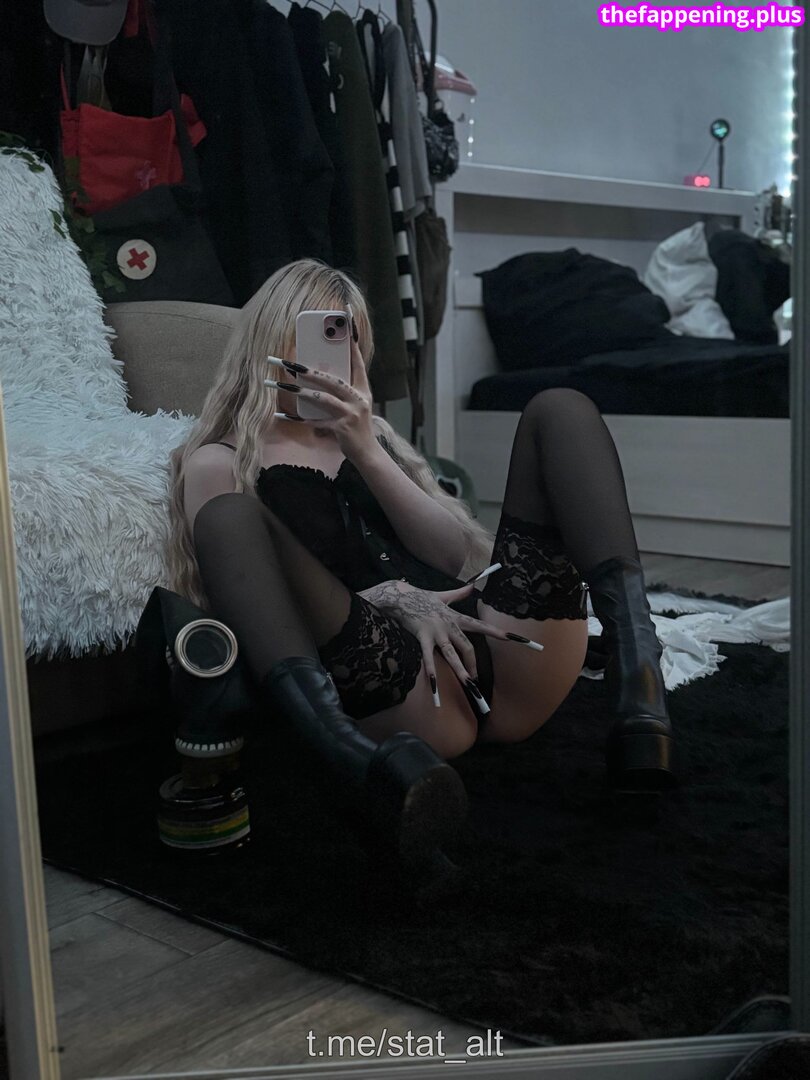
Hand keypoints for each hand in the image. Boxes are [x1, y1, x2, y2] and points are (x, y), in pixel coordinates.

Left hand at [269, 315, 377, 462]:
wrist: (368, 454)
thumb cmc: (357, 427)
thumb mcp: (354, 405)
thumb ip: (341, 391)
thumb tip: (317, 375)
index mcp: (363, 389)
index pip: (357, 360)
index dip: (351, 341)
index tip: (346, 320)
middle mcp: (359, 398)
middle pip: (332, 379)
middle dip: (309, 371)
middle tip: (289, 363)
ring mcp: (351, 413)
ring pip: (323, 398)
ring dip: (300, 392)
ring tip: (282, 386)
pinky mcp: (342, 428)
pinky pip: (316, 421)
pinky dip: (299, 419)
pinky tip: (282, 416)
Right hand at [358, 579, 519, 702]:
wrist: (399, 596)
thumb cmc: (420, 597)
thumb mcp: (442, 595)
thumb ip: (459, 593)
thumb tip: (473, 585)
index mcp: (455, 617)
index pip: (481, 626)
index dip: (498, 633)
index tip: (514, 639)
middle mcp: (448, 625)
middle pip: (467, 647)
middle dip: (473, 664)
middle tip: (476, 681)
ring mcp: (435, 631)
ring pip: (452, 654)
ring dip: (461, 671)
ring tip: (470, 685)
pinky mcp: (421, 636)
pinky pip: (428, 657)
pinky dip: (431, 672)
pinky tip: (434, 686)